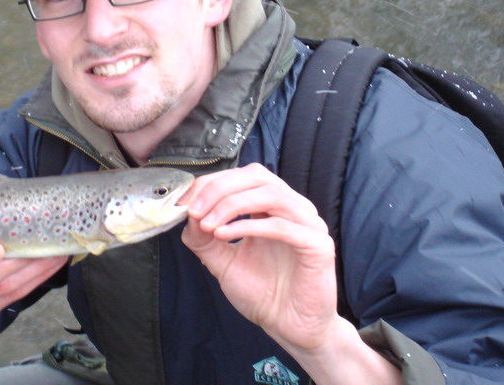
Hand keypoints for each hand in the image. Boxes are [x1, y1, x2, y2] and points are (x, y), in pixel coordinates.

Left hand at [181, 163, 337, 352]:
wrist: (288, 328)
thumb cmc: (262, 293)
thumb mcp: (222, 260)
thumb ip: (204, 238)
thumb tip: (187, 213)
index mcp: (273, 206)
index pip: (242, 176)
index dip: (212, 183)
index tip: (185, 202)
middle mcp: (293, 208)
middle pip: (256, 176)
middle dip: (219, 189)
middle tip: (194, 210)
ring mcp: (309, 224)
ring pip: (270, 194)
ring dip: (231, 204)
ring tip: (208, 225)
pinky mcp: (318, 246)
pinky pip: (282, 226)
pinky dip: (248, 226)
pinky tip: (224, 235)